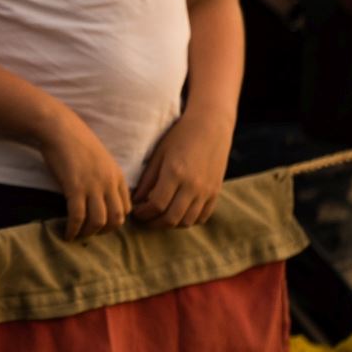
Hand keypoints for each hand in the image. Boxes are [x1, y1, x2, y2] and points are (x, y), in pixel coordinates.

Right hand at [35, 104, 130, 239]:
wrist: (59, 128)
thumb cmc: (76, 141)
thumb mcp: (100, 160)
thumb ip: (105, 177)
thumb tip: (102, 198)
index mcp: (117, 175)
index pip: (126, 208)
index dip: (115, 221)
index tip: (102, 224)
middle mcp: (109, 183)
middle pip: (116, 219)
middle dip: (104, 232)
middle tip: (91, 233)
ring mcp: (92, 185)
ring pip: (98, 221)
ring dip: (88, 233)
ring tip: (78, 235)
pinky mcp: (75, 187)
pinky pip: (77, 217)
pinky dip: (73, 229)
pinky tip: (66, 234)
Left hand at [131, 107, 233, 227]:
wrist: (211, 126)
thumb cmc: (180, 136)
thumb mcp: (159, 154)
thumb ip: (147, 179)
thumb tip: (136, 201)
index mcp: (175, 173)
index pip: (157, 205)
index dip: (144, 213)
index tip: (136, 212)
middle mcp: (192, 185)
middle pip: (171, 218)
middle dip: (154, 223)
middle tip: (144, 220)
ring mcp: (206, 190)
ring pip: (187, 221)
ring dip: (171, 224)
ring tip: (159, 218)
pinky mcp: (215, 192)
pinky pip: (202, 217)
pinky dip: (188, 220)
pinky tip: (178, 214)